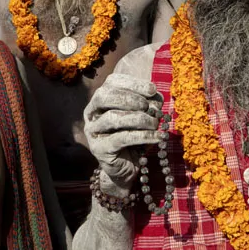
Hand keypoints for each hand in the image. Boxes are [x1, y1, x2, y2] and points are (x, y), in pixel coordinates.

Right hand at [84, 74, 162, 195]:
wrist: (126, 167)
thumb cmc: (135, 137)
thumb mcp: (144, 116)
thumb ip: (148, 104)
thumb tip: (156, 99)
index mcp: (101, 99)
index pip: (112, 82)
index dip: (133, 83)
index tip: (152, 90)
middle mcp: (91, 112)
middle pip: (104, 96)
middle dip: (130, 98)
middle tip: (149, 107)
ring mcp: (92, 131)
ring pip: (111, 117)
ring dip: (138, 118)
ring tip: (154, 123)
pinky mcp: (99, 149)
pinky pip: (121, 138)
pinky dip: (142, 136)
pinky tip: (157, 136)